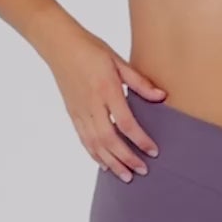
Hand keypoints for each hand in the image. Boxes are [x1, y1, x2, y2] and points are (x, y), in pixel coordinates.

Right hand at [49, 34, 166, 181]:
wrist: (59, 45)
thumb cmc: (91, 49)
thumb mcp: (118, 60)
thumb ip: (140, 82)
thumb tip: (161, 97)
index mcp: (106, 89)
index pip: (125, 122)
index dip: (140, 140)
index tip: (153, 151)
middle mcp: (92, 104)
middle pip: (109, 140)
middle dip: (126, 158)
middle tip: (142, 171)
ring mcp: (80, 111)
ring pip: (95, 144)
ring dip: (111, 163)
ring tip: (125, 176)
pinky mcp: (72, 113)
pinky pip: (84, 139)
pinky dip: (94, 154)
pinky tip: (104, 164)